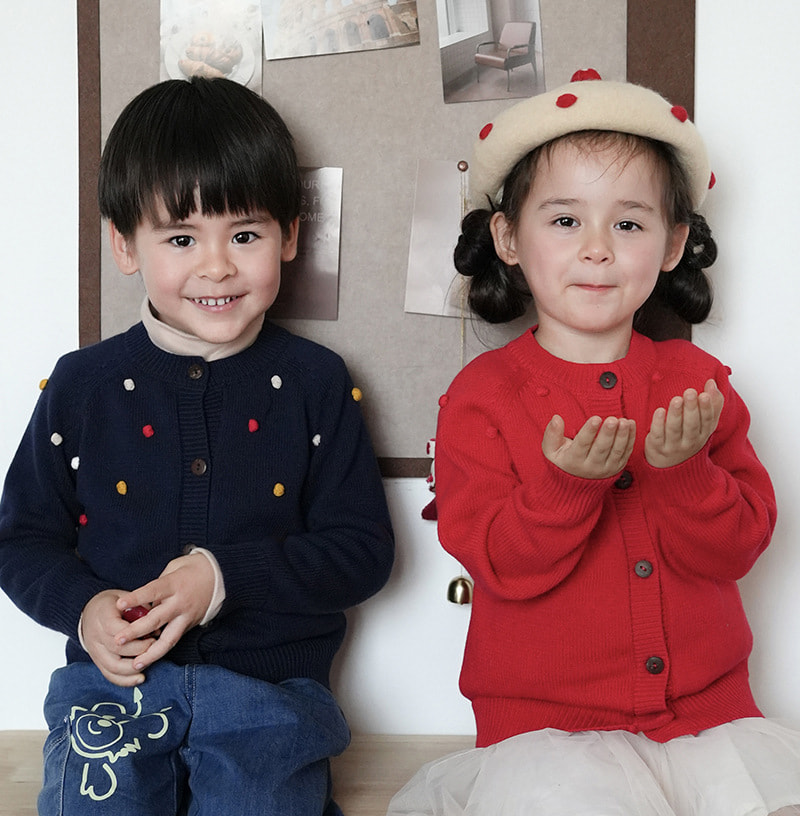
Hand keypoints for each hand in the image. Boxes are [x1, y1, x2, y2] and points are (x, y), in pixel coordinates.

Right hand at [81, 589, 156, 686]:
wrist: (91, 612)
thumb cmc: (114, 603)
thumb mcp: (126, 598)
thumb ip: (140, 608)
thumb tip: (156, 626)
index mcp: (103, 615)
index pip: (116, 628)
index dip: (135, 634)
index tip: (153, 633)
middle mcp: (96, 635)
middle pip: (116, 649)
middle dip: (139, 650)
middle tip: (155, 645)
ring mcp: (95, 650)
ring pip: (113, 666)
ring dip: (134, 668)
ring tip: (150, 662)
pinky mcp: (97, 661)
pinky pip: (109, 675)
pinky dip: (125, 680)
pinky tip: (140, 678)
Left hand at [114, 553, 214, 672]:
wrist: (221, 577)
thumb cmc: (193, 569)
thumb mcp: (174, 568)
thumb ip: (157, 585)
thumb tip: (140, 602)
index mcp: (175, 584)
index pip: (153, 592)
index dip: (136, 598)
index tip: (119, 605)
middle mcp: (180, 603)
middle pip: (157, 619)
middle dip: (136, 631)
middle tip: (117, 640)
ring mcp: (186, 617)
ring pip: (169, 639)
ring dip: (151, 653)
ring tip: (135, 664)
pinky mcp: (190, 626)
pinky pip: (174, 640)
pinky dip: (160, 651)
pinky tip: (147, 659)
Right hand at [542, 414, 635, 478]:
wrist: (576, 487)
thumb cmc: (563, 461)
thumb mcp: (551, 451)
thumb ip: (552, 434)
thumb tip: (556, 418)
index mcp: (573, 461)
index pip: (582, 445)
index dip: (589, 431)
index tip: (595, 418)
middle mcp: (591, 467)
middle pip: (601, 449)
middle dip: (608, 433)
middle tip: (612, 419)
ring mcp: (606, 469)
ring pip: (616, 452)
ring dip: (622, 436)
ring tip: (624, 421)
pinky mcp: (617, 468)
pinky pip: (626, 453)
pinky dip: (630, 439)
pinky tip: (631, 425)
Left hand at [645, 378, 723, 467]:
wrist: (671, 467)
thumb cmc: (688, 438)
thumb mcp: (705, 425)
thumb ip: (712, 404)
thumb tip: (712, 383)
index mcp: (703, 434)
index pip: (707, 421)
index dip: (706, 408)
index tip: (704, 394)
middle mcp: (689, 441)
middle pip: (692, 425)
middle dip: (691, 408)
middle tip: (690, 392)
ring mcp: (672, 445)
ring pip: (674, 429)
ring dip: (676, 414)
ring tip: (676, 399)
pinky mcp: (656, 447)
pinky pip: (657, 435)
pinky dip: (658, 423)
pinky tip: (659, 411)